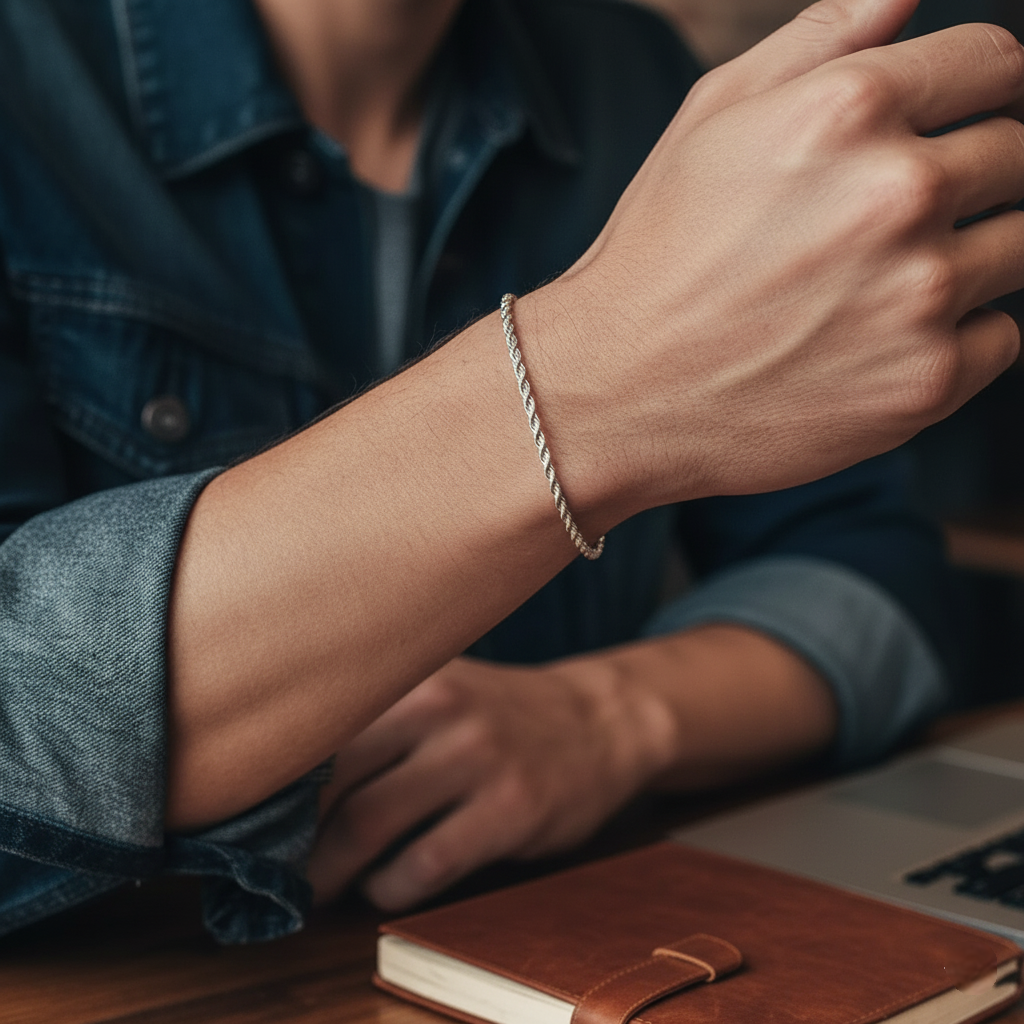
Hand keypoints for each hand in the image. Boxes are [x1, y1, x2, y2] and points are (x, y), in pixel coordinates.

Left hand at [307, 656, 679, 910]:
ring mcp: (477, 759)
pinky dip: (390, 887)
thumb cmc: (503, 710)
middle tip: (274, 863)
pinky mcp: (509, 811)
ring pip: (367, 825)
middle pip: (331, 779)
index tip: (248, 814)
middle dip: (292, 833)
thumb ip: (379, 711)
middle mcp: (440, 708)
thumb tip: (289, 765)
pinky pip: (424, 864)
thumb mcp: (443, 684)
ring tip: (317, 887)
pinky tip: (386, 886)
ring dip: (329, 871)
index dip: (274, 779)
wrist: (601, 720)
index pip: (319, 727)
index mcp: (414, 673)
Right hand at [516, 0, 1023, 523]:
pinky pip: (1002, 335)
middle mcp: (898, 194)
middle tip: (893, 222)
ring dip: (970, 256)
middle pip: (1016, 153)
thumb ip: (819, 39)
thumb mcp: (711, 120)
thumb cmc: (659, 254)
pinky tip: (883, 341)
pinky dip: (959, 335)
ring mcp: (920, 294)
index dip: (977, 90)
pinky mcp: (926, 380)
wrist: (619, 390)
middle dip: (970, 175)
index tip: (956, 121)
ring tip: (883, 283)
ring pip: (1019, 245)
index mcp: (848, 111)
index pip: (996, 63)